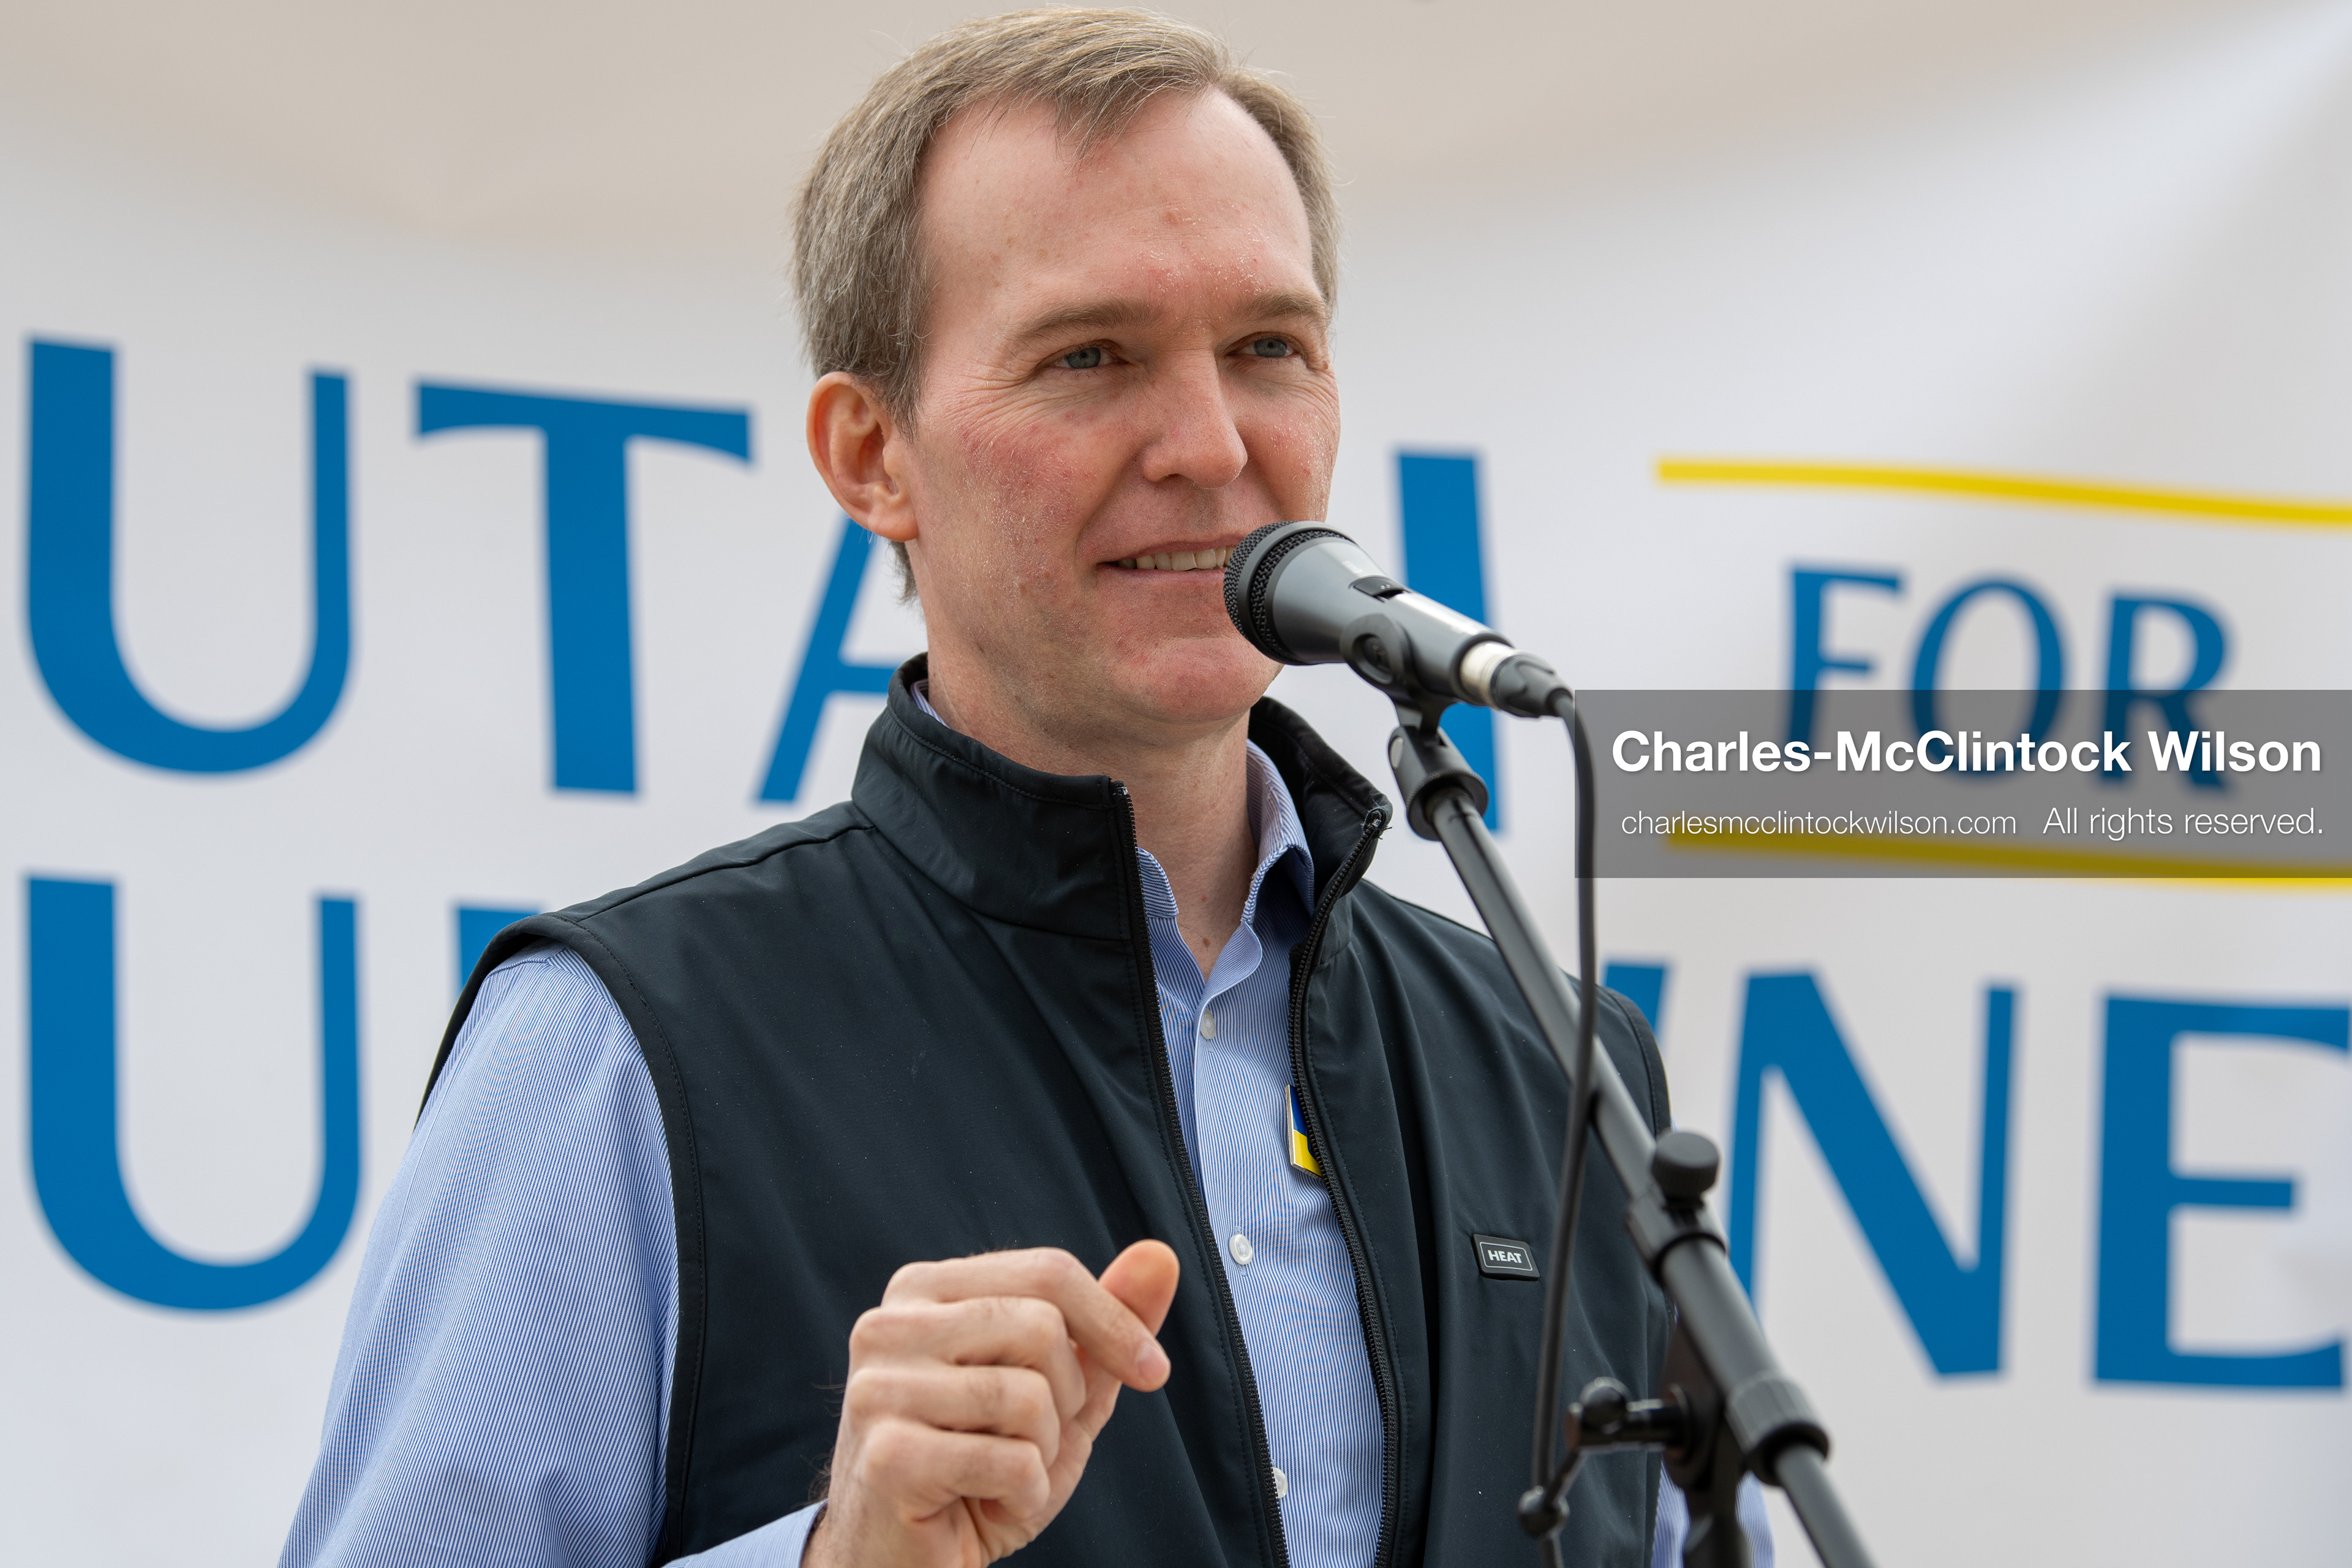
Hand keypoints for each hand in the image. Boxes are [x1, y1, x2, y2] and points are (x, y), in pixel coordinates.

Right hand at [804, 1241, 1180, 1566]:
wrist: (909, 1559)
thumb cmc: (983, 1468)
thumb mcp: (1061, 1389)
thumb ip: (1106, 1322)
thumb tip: (1160, 1255)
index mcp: (924, 1290)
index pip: (1047, 1272)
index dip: (1116, 1323)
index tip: (1152, 1371)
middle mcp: (887, 1326)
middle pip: (1041, 1328)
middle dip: (1068, 1397)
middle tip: (1030, 1439)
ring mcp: (878, 1390)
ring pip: (1029, 1396)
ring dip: (1043, 1452)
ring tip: (1001, 1472)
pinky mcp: (888, 1458)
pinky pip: (1012, 1462)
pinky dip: (1024, 1496)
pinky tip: (983, 1504)